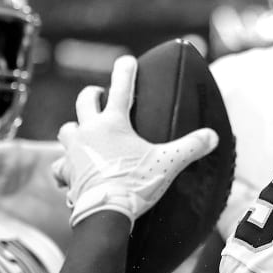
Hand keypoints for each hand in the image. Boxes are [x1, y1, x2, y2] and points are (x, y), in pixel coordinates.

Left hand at [52, 56, 218, 226]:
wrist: (105, 212)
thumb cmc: (135, 184)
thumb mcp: (168, 163)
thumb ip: (191, 146)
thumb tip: (213, 136)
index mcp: (113, 124)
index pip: (120, 89)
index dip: (125, 72)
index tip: (127, 60)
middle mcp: (89, 132)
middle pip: (84, 101)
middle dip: (92, 95)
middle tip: (99, 95)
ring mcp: (74, 151)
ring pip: (67, 129)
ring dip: (76, 129)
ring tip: (84, 133)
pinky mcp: (66, 173)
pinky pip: (59, 165)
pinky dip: (65, 165)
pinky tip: (71, 170)